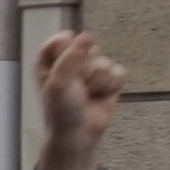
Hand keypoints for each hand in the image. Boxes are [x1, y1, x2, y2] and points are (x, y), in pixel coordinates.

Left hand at [31, 28, 123, 169]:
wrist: (79, 134)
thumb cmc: (61, 110)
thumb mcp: (59, 83)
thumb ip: (71, 57)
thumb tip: (87, 35)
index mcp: (50, 60)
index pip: (63, 39)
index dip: (67, 52)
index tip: (64, 69)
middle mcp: (71, 61)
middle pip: (88, 49)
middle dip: (85, 70)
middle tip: (76, 87)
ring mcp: (92, 69)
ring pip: (104, 62)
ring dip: (97, 82)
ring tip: (88, 95)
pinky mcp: (109, 79)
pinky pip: (119, 72)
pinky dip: (112, 86)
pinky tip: (102, 96)